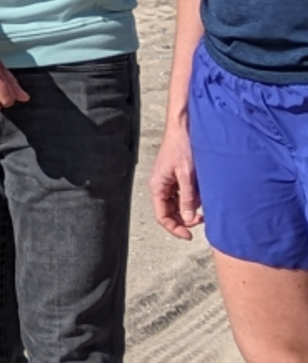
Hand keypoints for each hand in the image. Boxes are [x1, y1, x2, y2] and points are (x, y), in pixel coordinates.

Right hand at [150, 122, 203, 240]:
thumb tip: (188, 219)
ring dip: (189, 210)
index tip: (190, 236)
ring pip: (177, 204)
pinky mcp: (177, 176)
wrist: (184, 127)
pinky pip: (182, 195)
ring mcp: (169, 181)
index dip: (175, 228)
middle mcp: (161, 185)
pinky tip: (202, 197)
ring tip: (204, 208)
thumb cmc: (182, 146)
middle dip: (184, 220)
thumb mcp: (187, 174)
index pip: (162, 216)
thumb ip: (187, 198)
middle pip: (169, 212)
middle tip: (201, 221)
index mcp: (158, 186)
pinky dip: (192, 200)